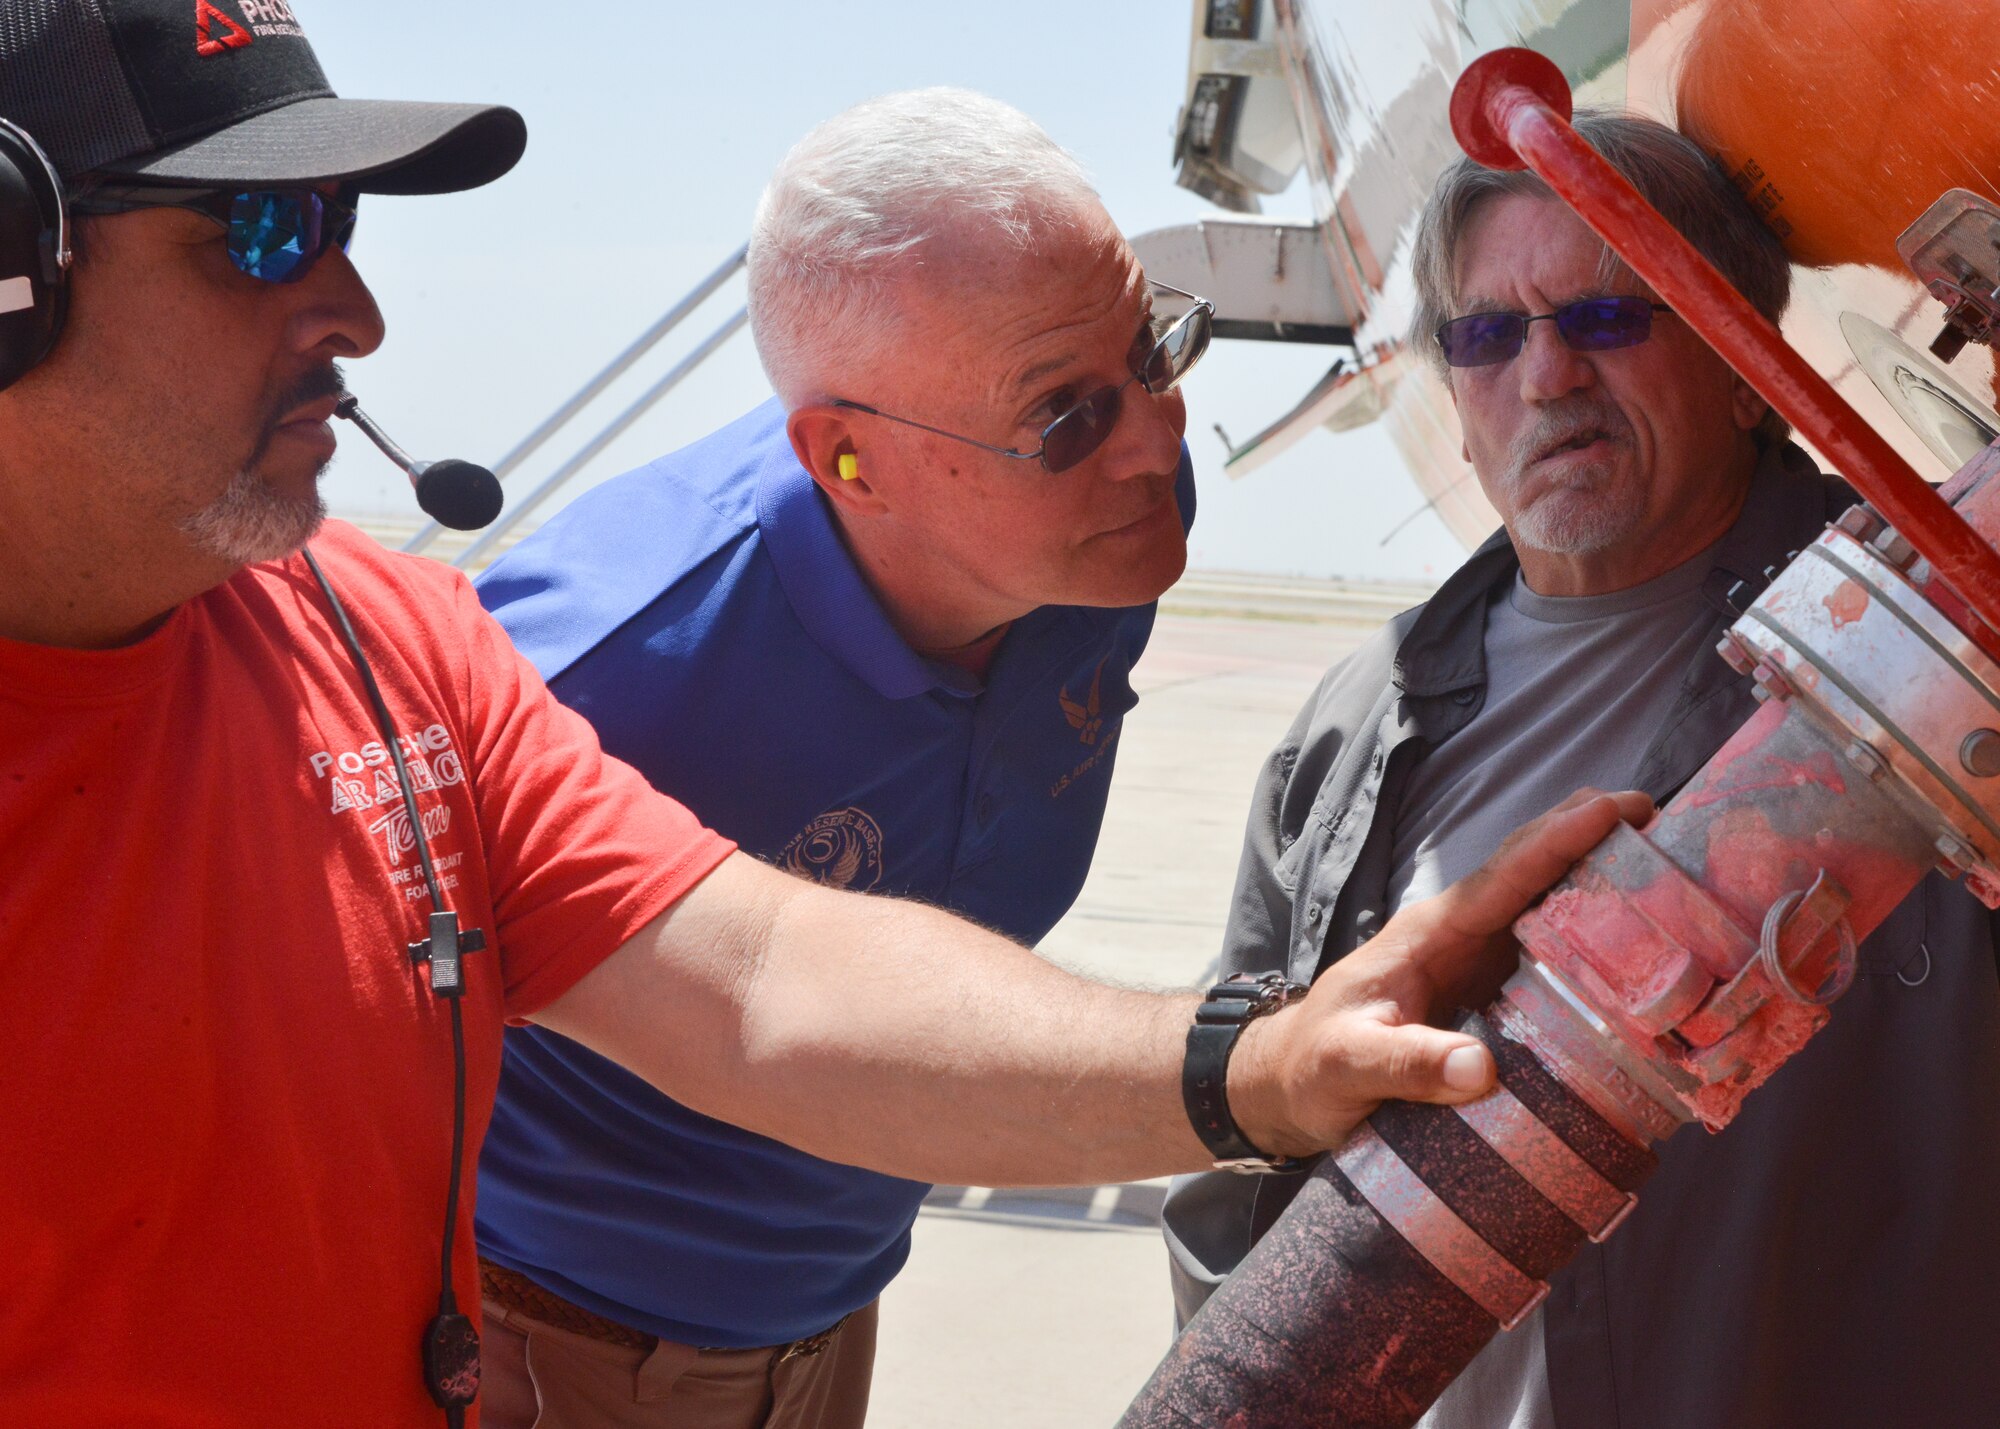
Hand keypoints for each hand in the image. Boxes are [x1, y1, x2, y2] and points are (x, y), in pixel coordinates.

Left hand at [1226, 787, 1653, 1157]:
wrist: (1285, 1088)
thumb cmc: (1310, 1067)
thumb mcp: (1349, 1065)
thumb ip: (1407, 1064)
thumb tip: (1481, 1070)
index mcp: (1430, 935)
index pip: (1505, 874)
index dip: (1563, 838)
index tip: (1621, 807)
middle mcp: (1459, 938)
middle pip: (1535, 874)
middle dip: (1597, 839)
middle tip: (1670, 821)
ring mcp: (1475, 966)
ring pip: (1548, 912)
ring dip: (1605, 888)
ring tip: (1676, 873)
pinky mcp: (1487, 1000)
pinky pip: (1548, 962)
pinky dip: (1593, 947)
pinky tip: (1640, 955)